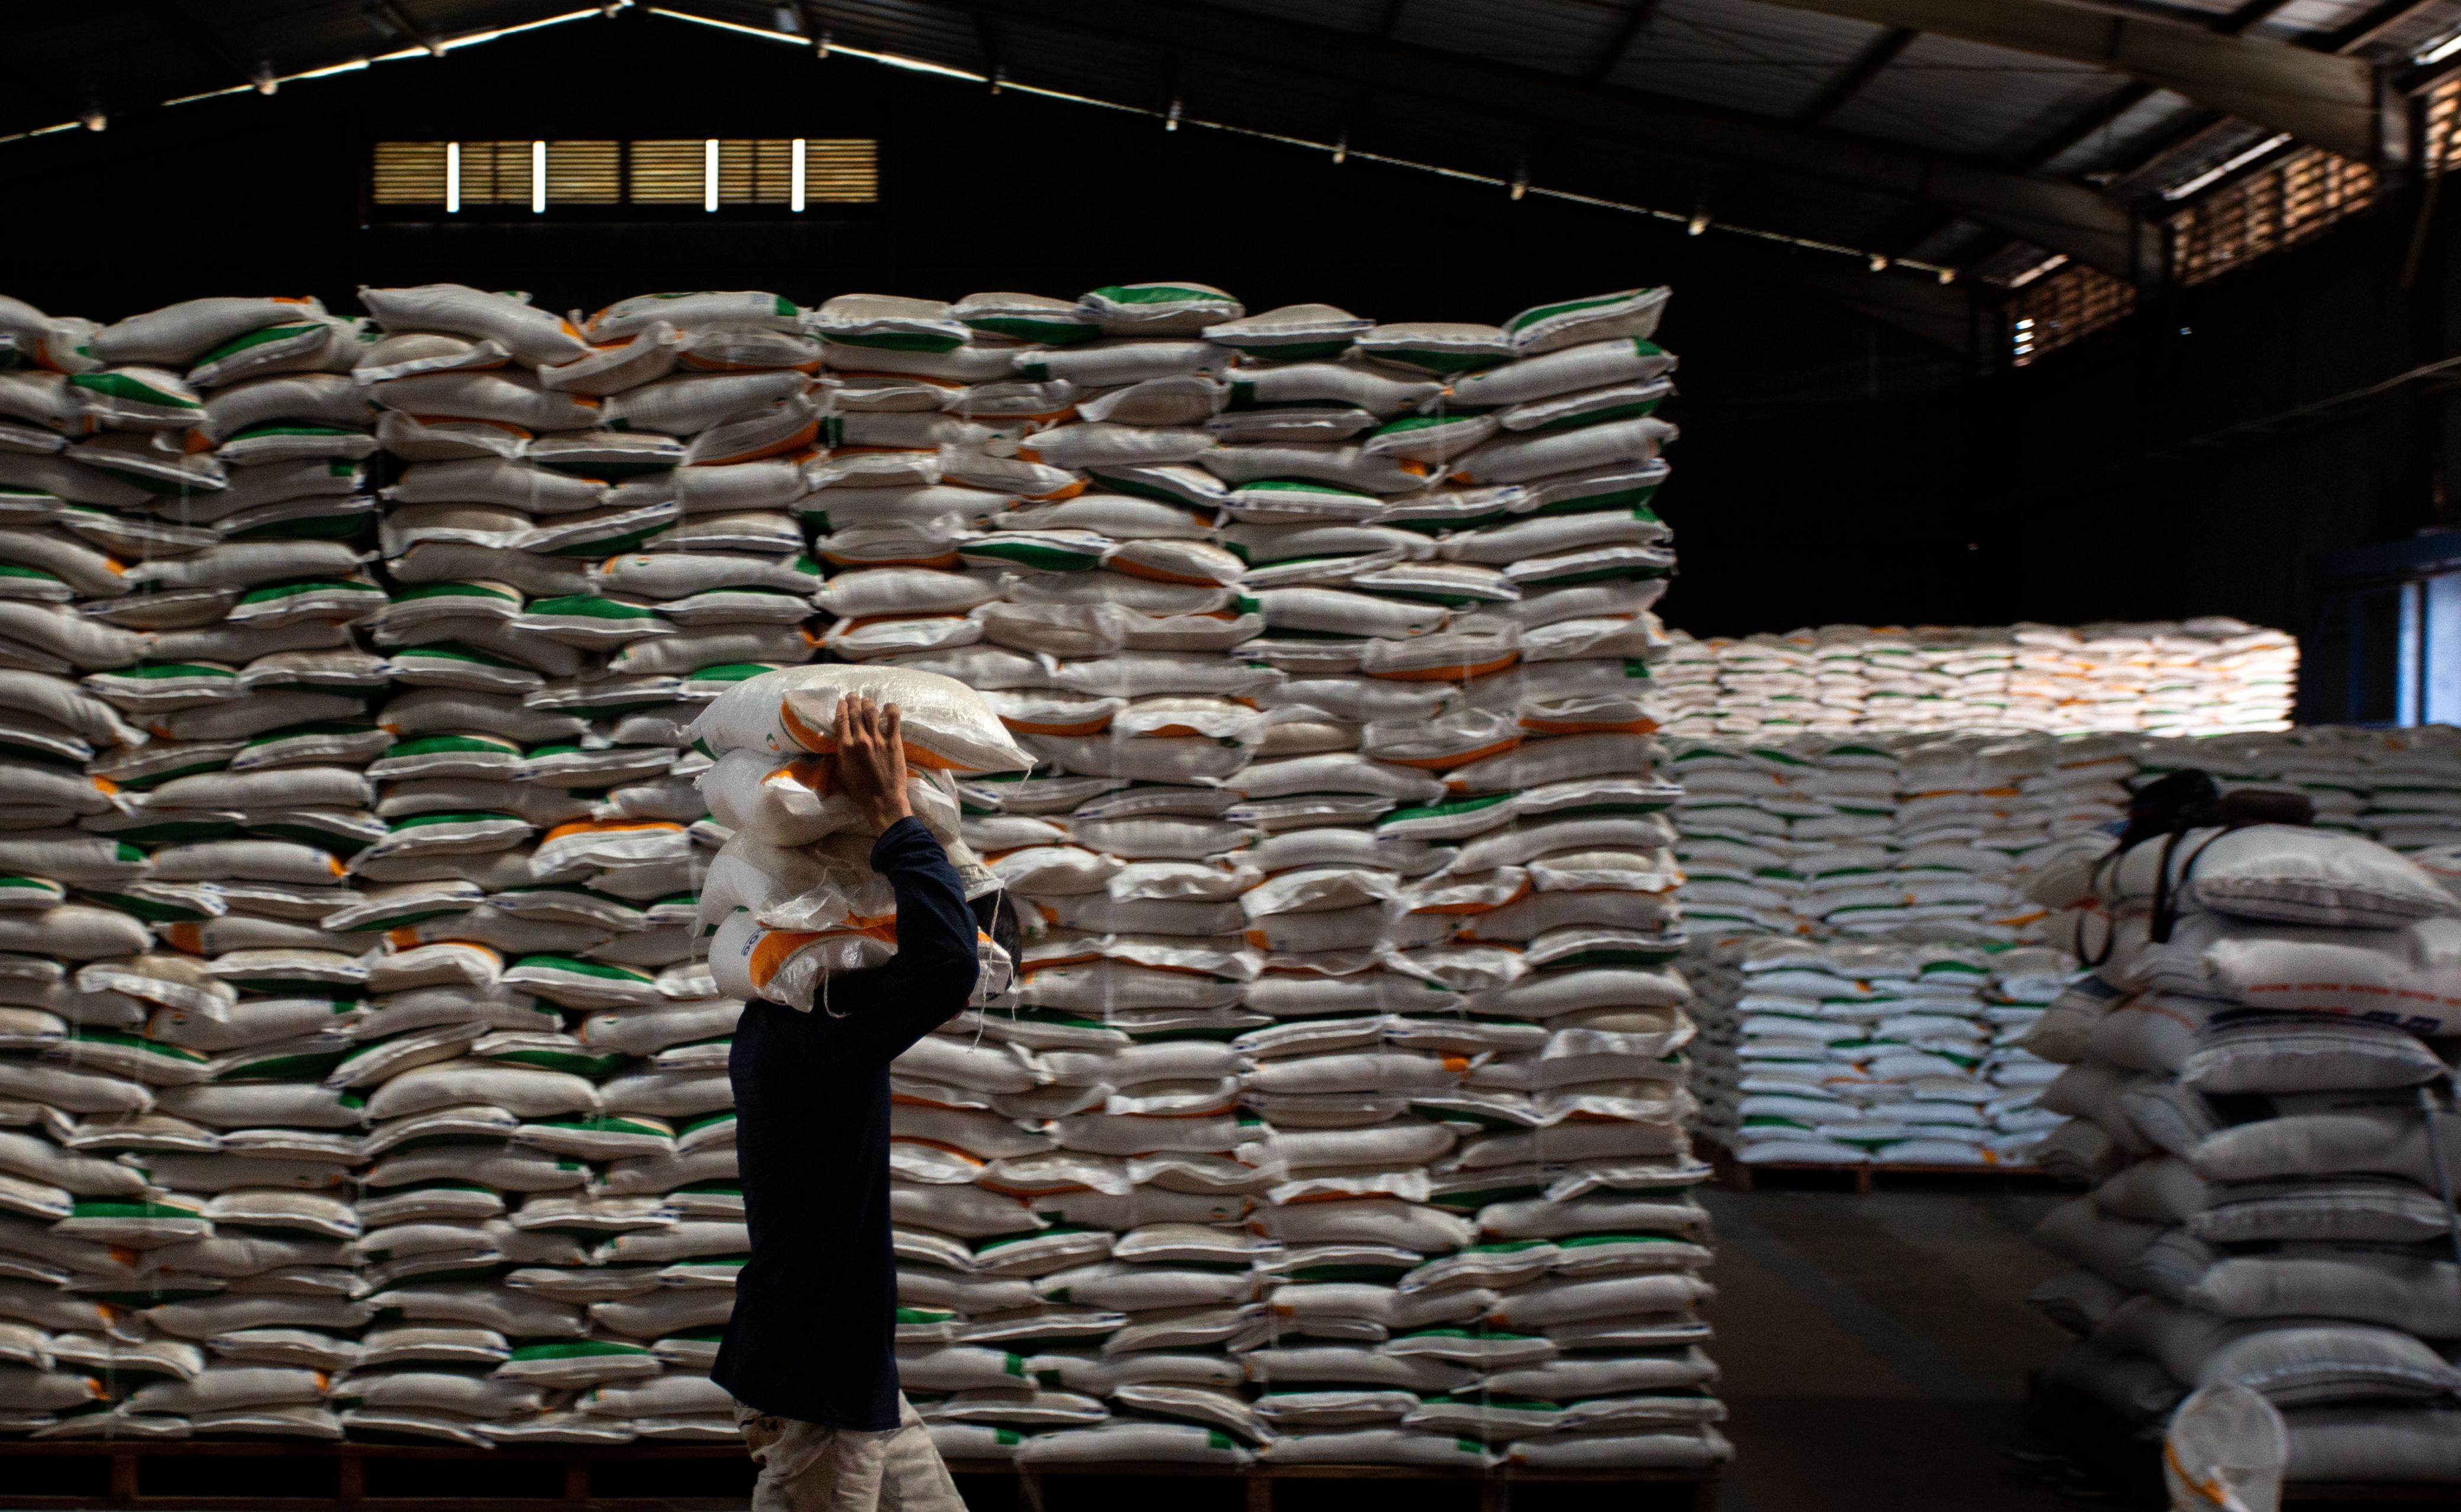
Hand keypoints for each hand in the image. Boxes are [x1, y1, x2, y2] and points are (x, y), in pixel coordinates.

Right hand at [834, 692, 912, 831]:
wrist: (883, 800)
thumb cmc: (860, 791)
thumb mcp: (842, 772)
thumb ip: (840, 754)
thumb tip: (840, 740)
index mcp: (845, 747)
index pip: (840, 718)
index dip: (841, 706)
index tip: (842, 702)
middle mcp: (860, 739)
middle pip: (855, 711)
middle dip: (853, 700)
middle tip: (854, 697)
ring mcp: (878, 739)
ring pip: (871, 711)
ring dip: (868, 702)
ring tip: (867, 701)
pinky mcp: (894, 741)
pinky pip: (893, 718)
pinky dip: (891, 709)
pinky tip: (888, 707)